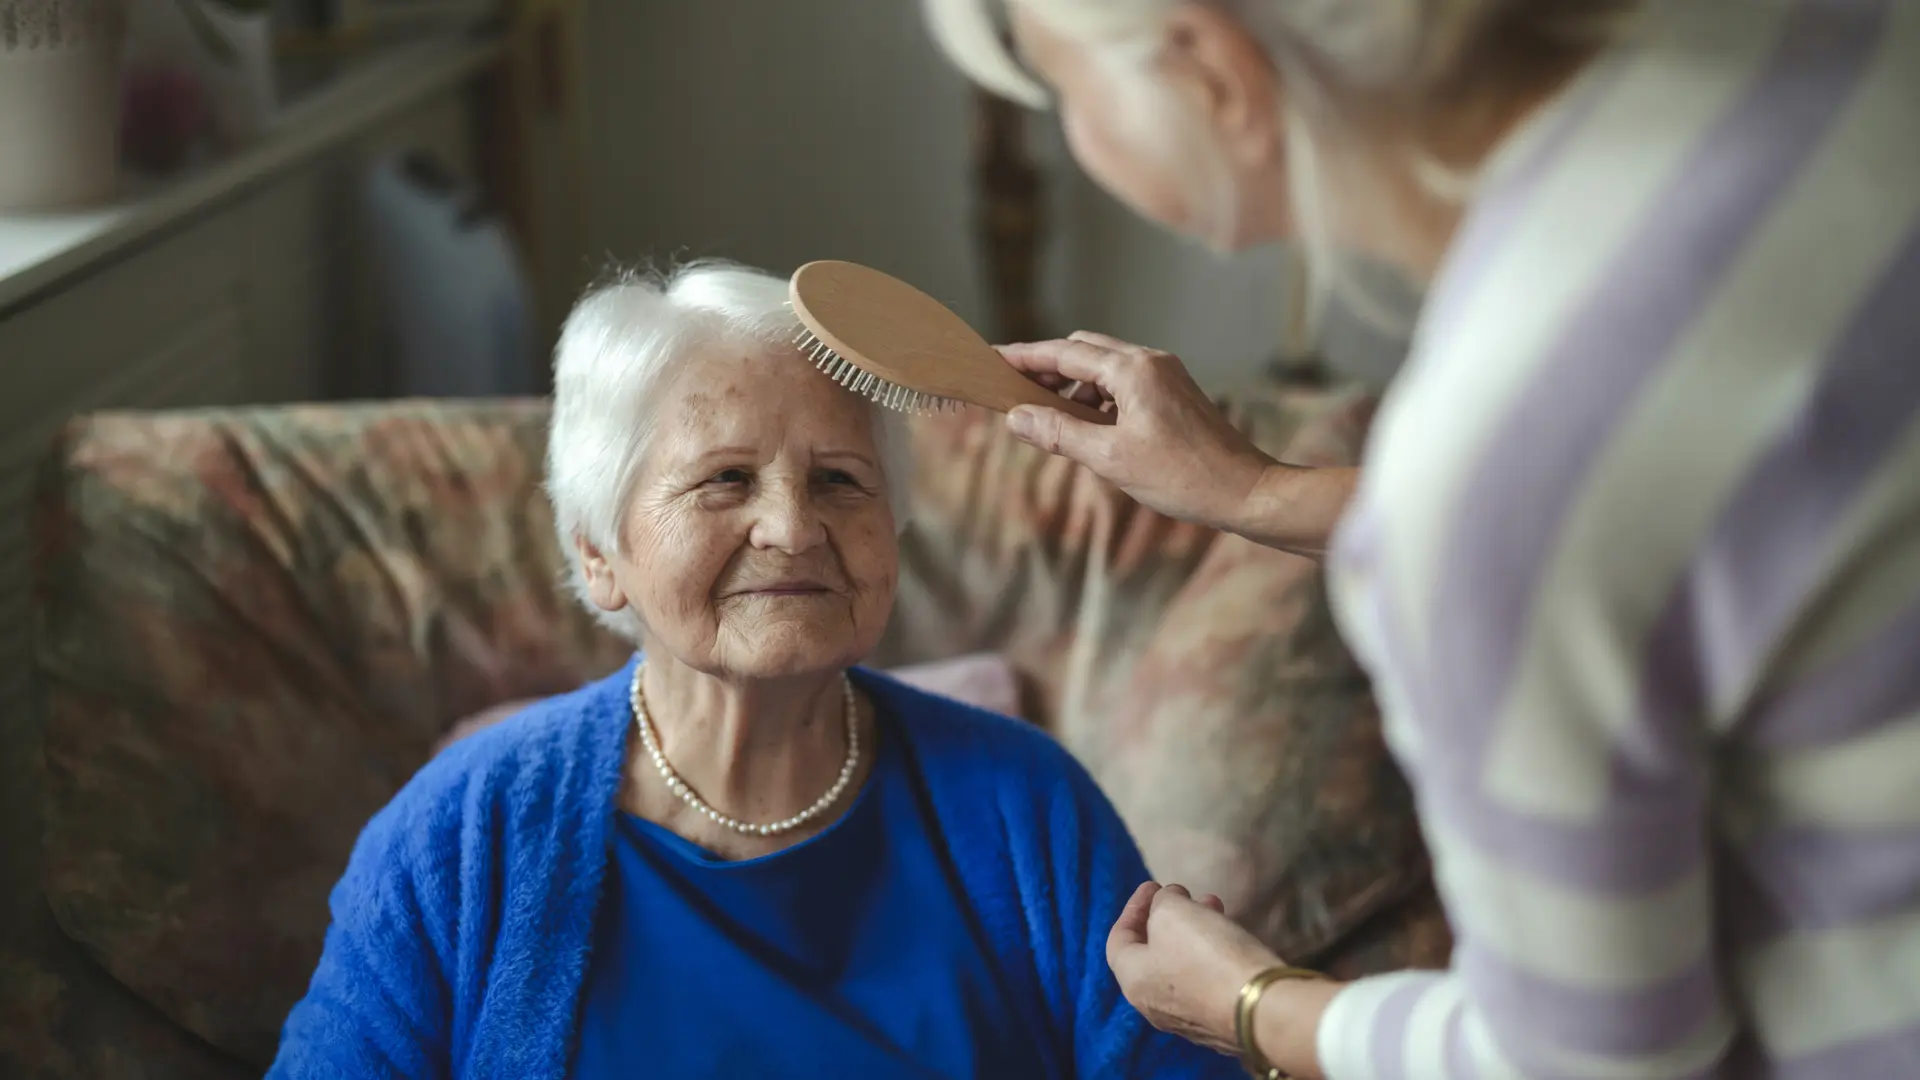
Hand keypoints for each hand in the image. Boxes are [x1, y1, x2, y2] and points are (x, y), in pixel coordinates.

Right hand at [996, 333, 1277, 531]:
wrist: (1244, 491)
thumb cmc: (1183, 476)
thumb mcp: (1110, 458)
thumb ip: (1060, 433)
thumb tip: (1018, 418)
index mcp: (1133, 370)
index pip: (1064, 352)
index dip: (1024, 356)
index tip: (992, 358)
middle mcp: (1150, 362)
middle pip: (1084, 351)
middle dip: (1047, 369)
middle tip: (1014, 393)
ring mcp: (1166, 376)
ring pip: (1104, 368)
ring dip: (1073, 386)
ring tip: (1049, 419)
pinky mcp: (1174, 394)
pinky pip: (1124, 385)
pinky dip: (1098, 398)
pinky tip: (1087, 427)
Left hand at [1106, 882, 1282, 1054]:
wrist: (1262, 1007)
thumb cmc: (1206, 954)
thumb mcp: (1173, 911)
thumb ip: (1162, 902)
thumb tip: (1167, 904)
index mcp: (1134, 981)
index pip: (1119, 940)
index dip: (1133, 907)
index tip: (1154, 884)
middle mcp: (1155, 1006)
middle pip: (1153, 952)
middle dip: (1168, 916)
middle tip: (1186, 894)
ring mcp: (1189, 1018)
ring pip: (1183, 964)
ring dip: (1194, 930)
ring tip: (1215, 905)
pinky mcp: (1221, 1021)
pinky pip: (1208, 980)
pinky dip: (1212, 952)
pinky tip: (1232, 935)